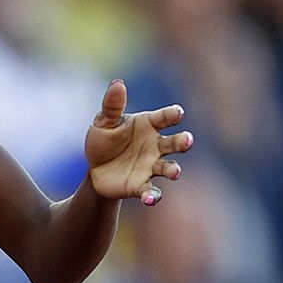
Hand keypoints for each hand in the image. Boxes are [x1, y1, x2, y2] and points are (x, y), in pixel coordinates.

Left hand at [82, 81, 193, 206]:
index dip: (173, 115)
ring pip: (169, 167)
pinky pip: (151, 191)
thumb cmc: (104, 140)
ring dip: (174, 170)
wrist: (95, 169)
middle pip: (175, 142)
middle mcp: (156, 146)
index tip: (177, 113)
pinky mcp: (142, 186)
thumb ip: (112, 105)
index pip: (165, 117)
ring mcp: (151, 167)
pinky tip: (149, 199)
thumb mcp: (104, 122)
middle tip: (187, 141)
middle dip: (183, 141)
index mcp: (149, 125)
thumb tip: (117, 83)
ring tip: (175, 172)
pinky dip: (153, 196)